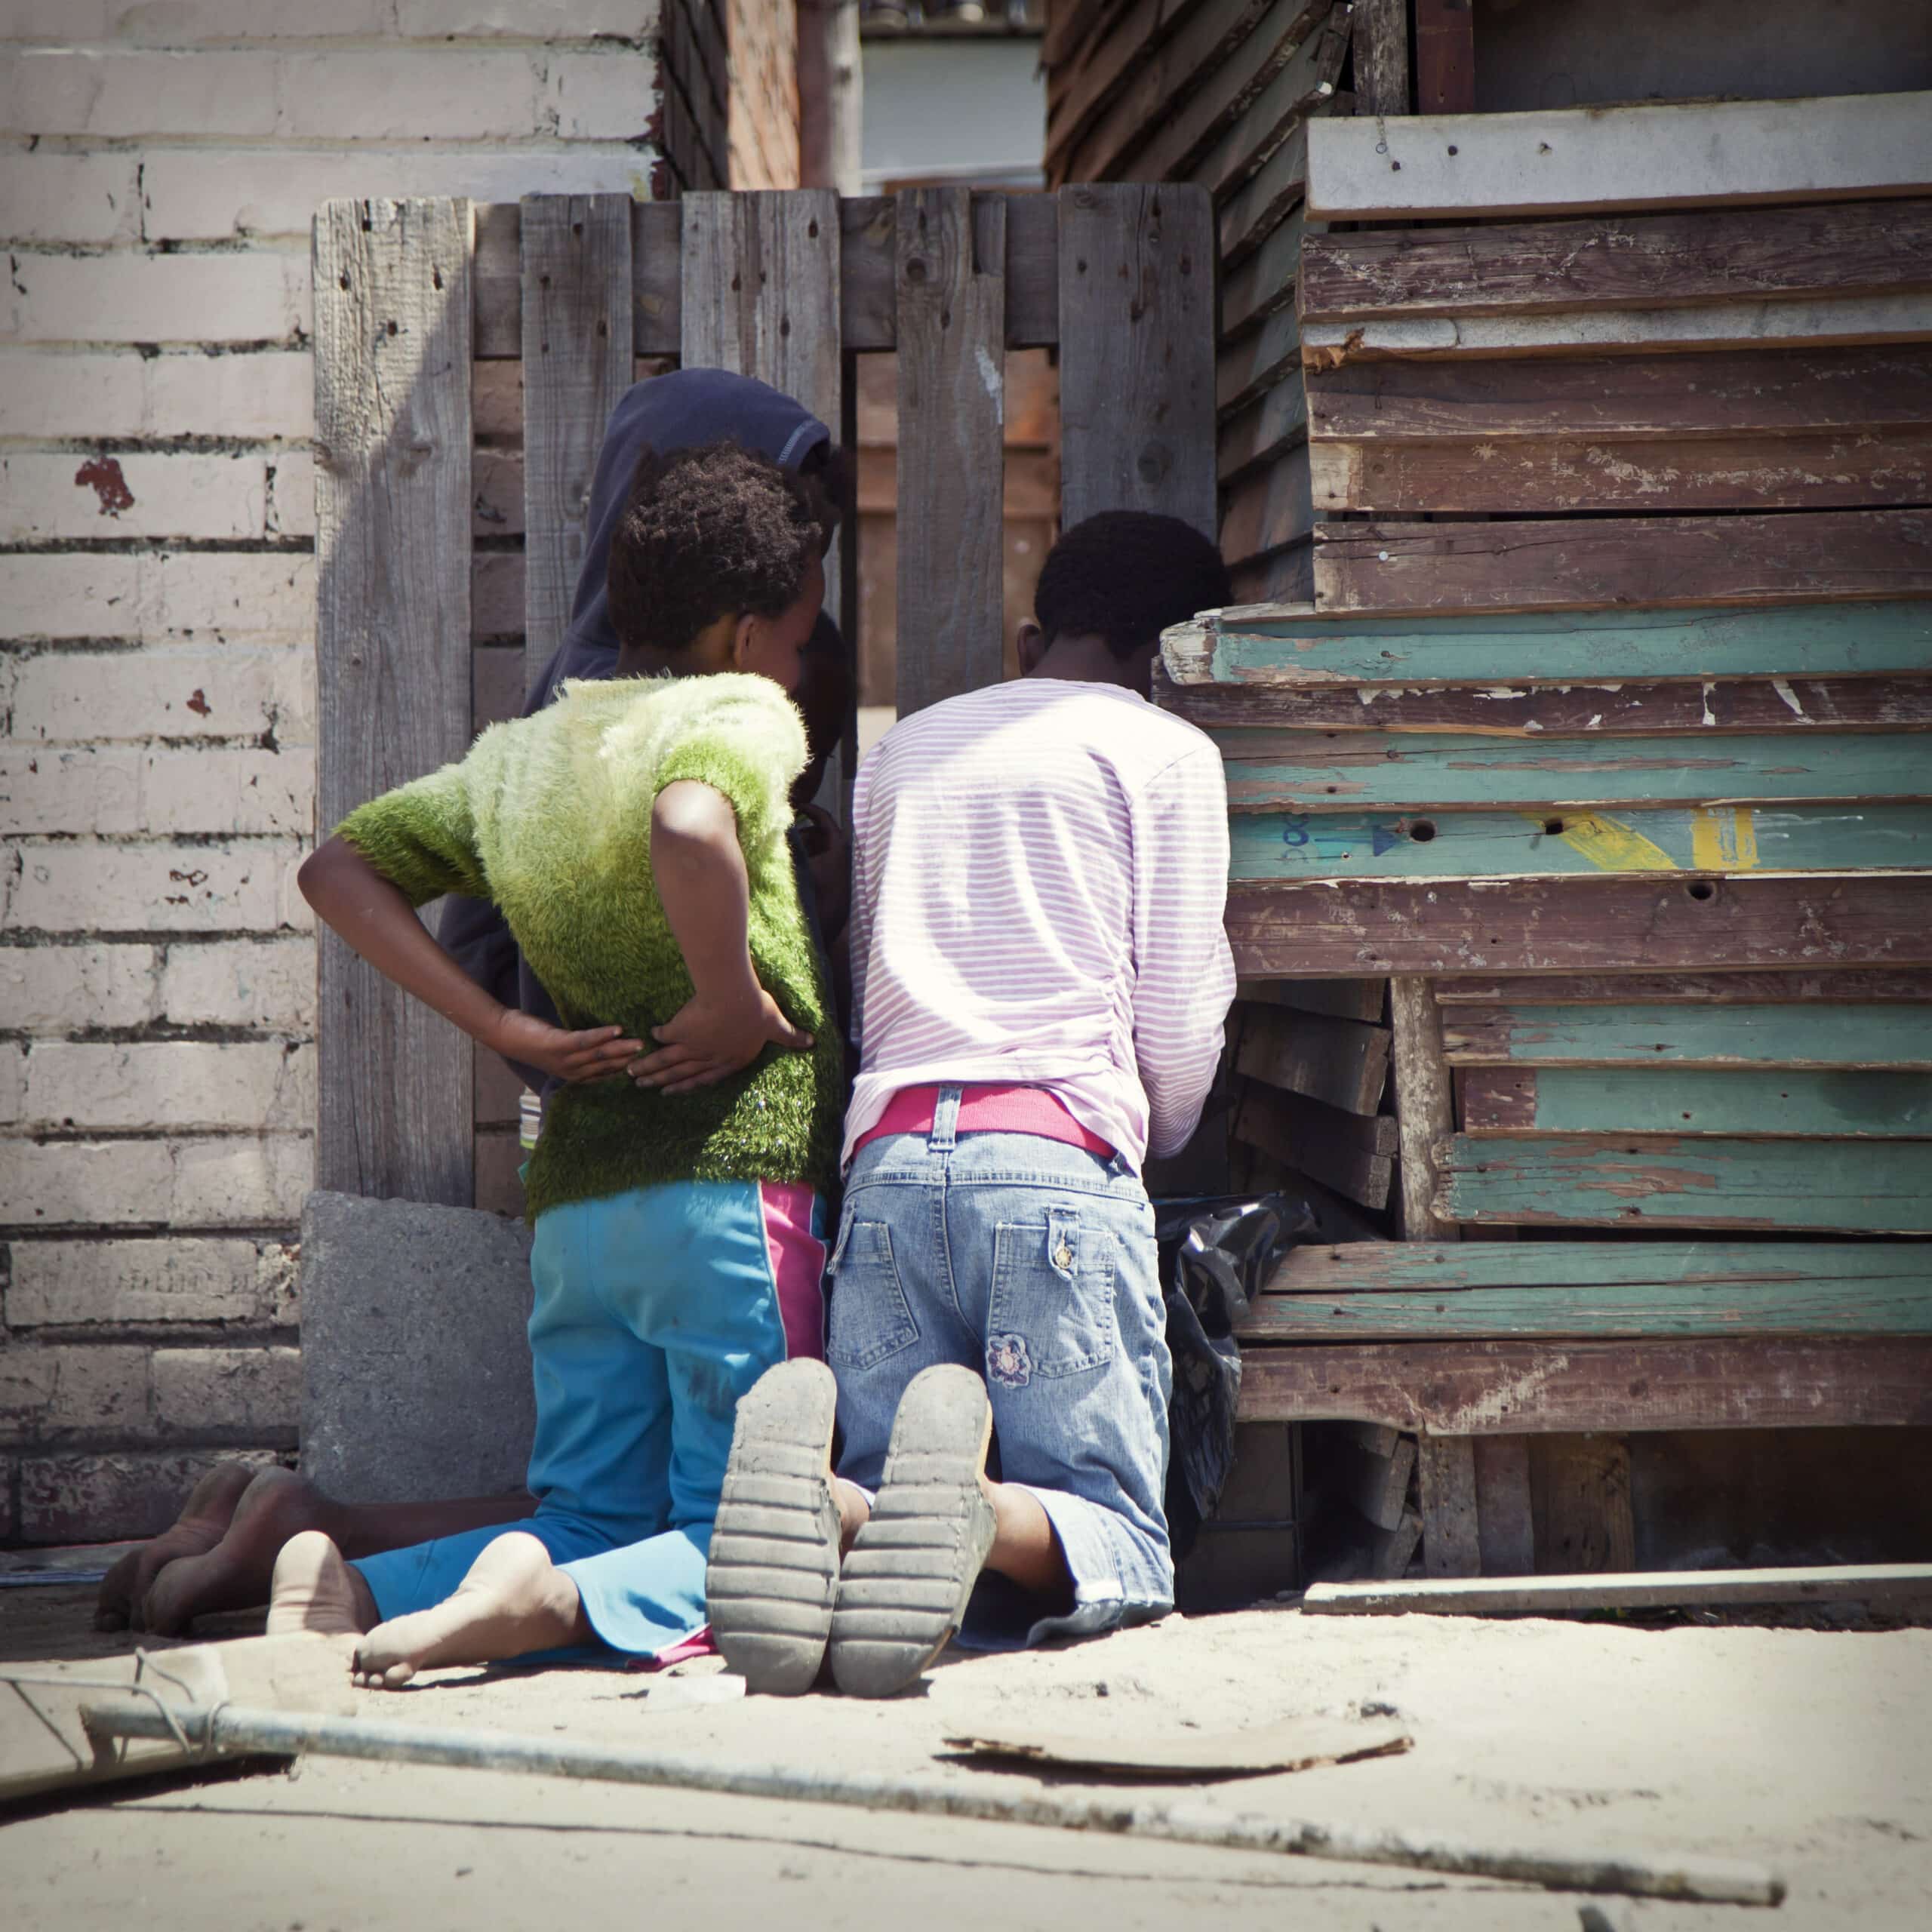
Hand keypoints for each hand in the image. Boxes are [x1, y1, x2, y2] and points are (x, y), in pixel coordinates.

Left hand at [490, 1009, 642, 1083]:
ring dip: (621, 1049)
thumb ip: (581, 1048)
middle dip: (629, 1061)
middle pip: (606, 1066)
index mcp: (574, 1074)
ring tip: (641, 1044)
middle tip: (653, 1056)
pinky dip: (602, 1035)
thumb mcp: (560, 1048)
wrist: (504, 1033)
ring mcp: (564, 1059)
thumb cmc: (533, 1039)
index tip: (647, 1063)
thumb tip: (605, 1040)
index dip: (625, 1069)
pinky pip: (584, 1041)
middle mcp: (571, 1071)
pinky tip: (617, 1029)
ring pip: (599, 1056)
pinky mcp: (557, 1045)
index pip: (605, 1074)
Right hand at [629, 987, 812, 1094]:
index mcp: (732, 1058)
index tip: (674, 1090)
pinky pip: (666, 1036)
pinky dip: (658, 1038)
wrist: (733, 996)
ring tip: (634, 1074)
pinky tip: (648, 1038)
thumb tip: (812, 1041)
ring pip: (669, 1061)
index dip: (691, 1084)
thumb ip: (790, 1035)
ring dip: (651, 1068)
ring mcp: (693, 1046)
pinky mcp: (680, 1031)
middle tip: (643, 1087)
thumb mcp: (776, 1023)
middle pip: (682, 1073)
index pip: (709, 1076)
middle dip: (663, 1080)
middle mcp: (710, 1057)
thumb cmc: (756, 1008)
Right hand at [798, 804, 850, 945]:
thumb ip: (791, 843)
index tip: (797, 806)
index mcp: (837, 847)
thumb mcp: (798, 865)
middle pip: (821, 835)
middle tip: (785, 833)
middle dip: (803, 831)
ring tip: (785, 850)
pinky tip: (791, 865)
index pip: (825, 820)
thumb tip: (780, 826)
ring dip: (804, 846)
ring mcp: (838, 870)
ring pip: (819, 849)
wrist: (824, 930)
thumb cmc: (812, 895)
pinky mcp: (833, 884)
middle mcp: (841, 856)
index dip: (811, 810)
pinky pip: (820, 863)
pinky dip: (808, 860)